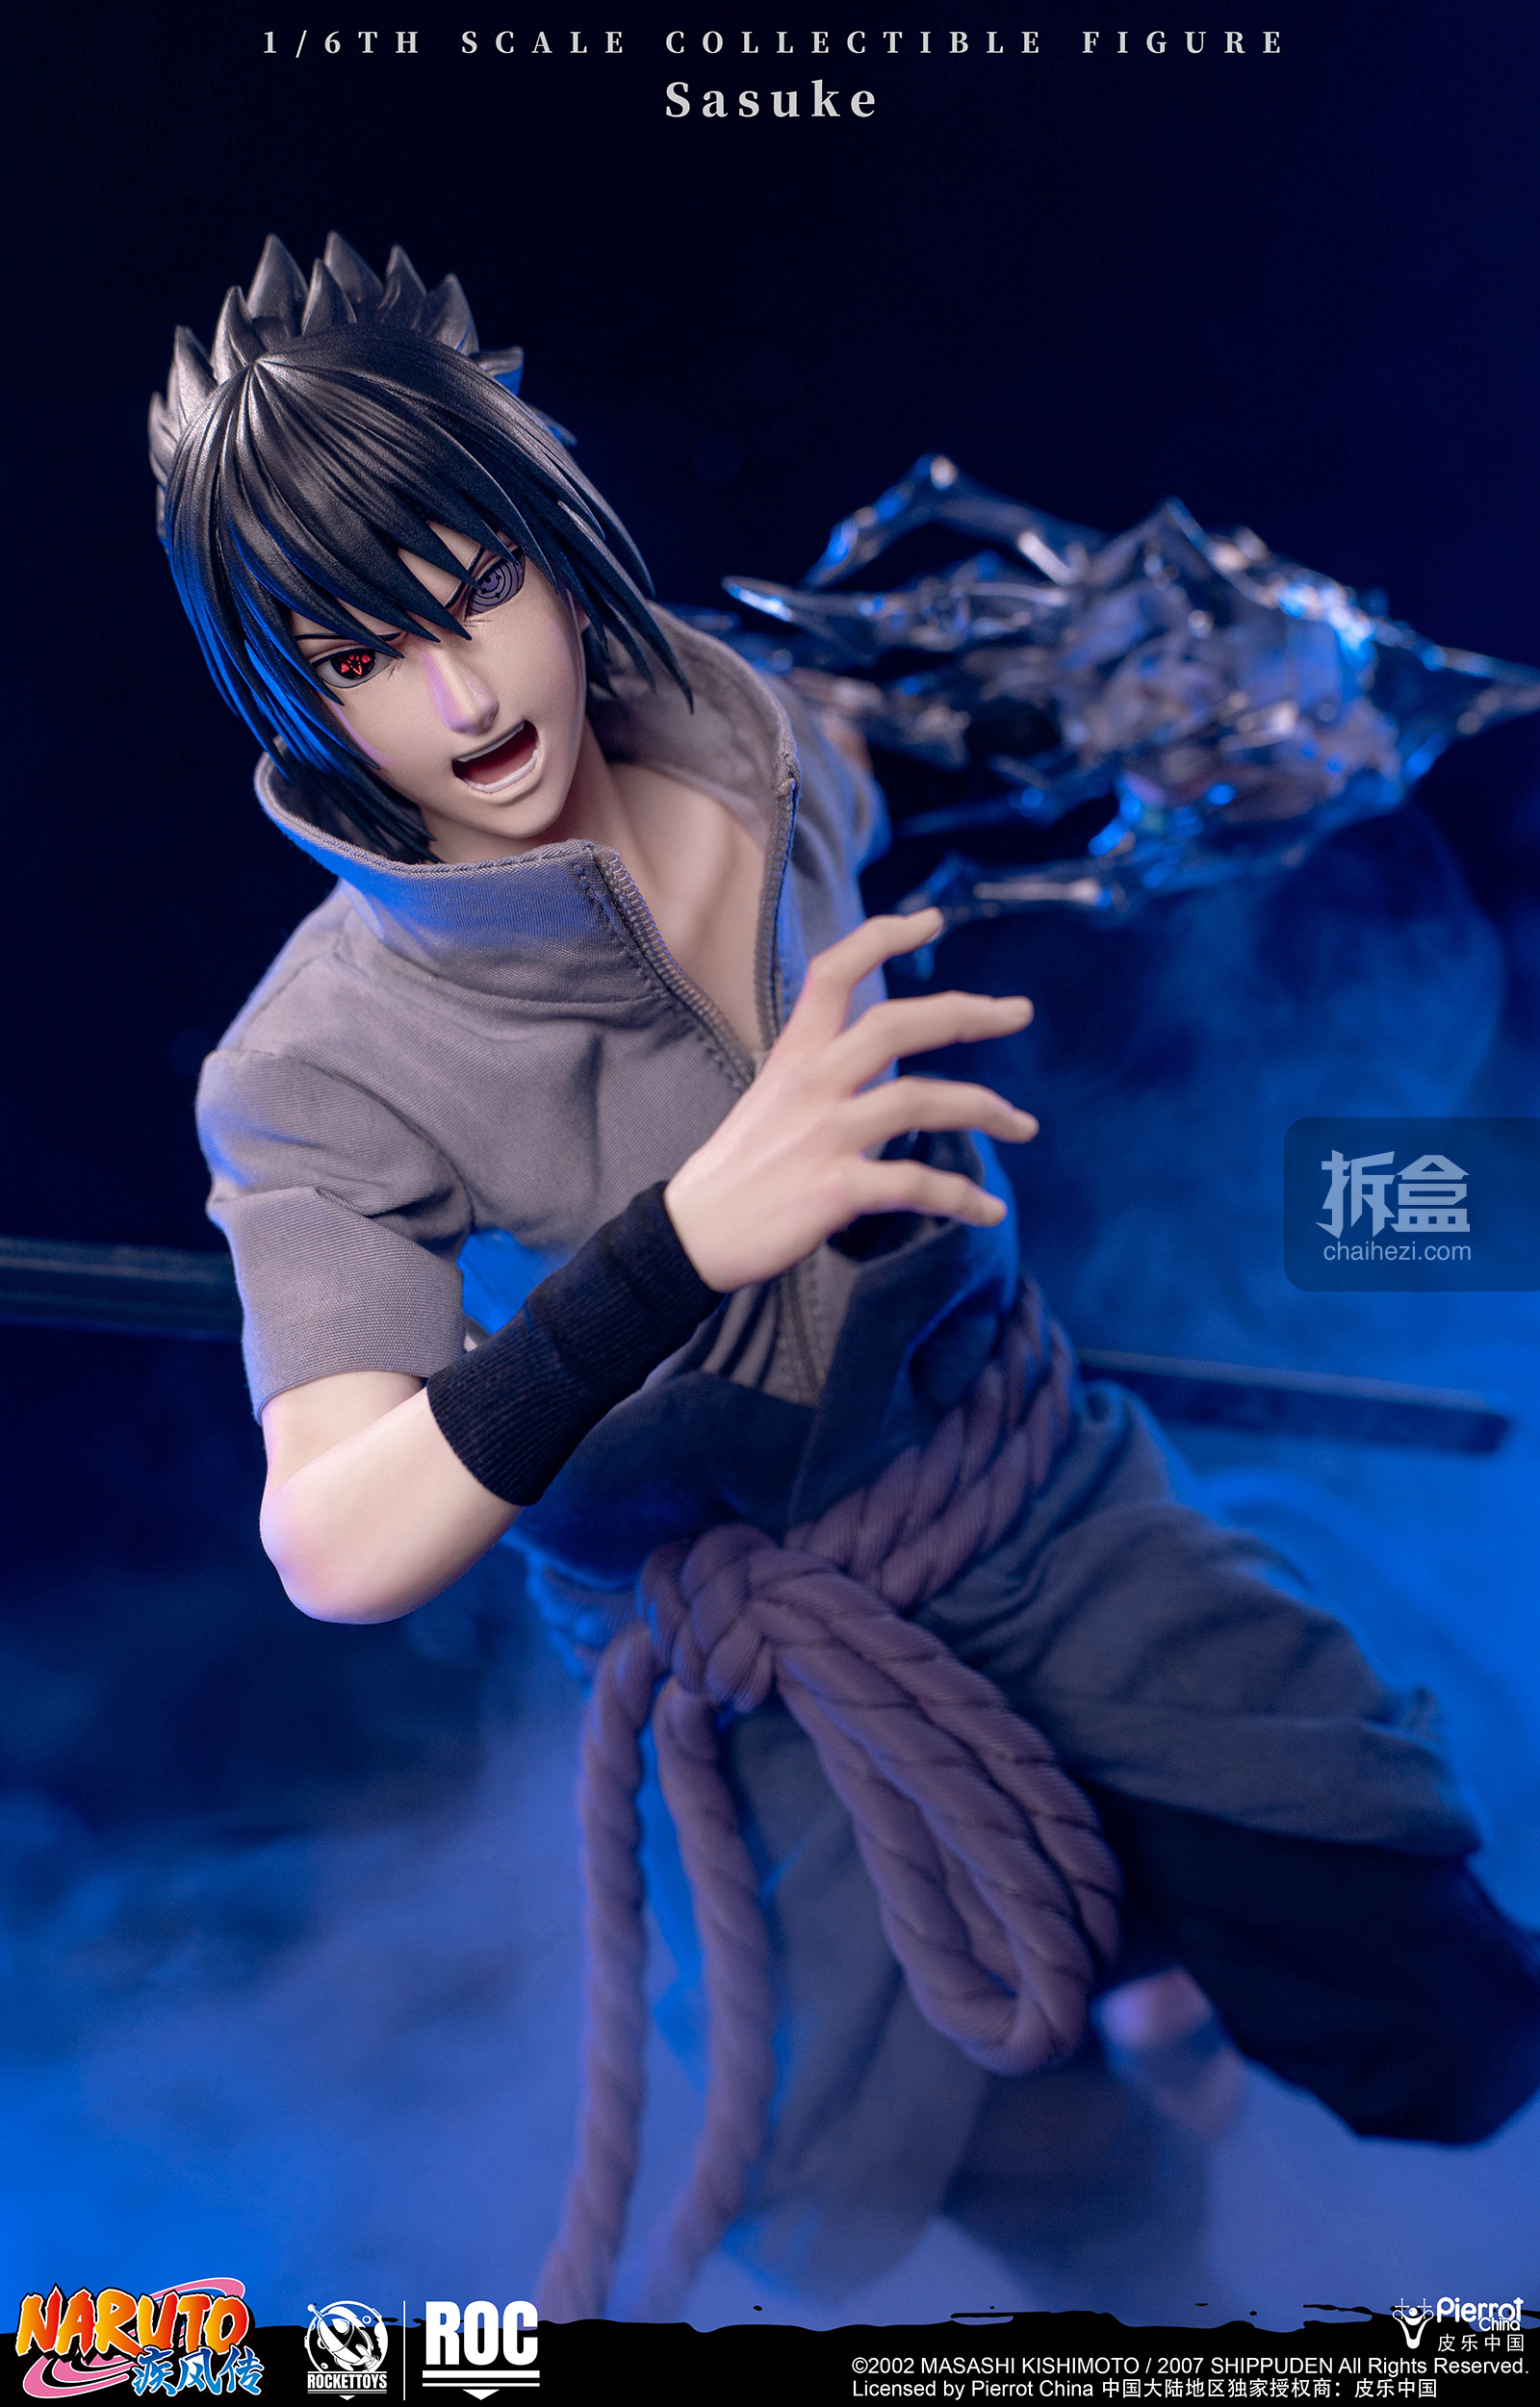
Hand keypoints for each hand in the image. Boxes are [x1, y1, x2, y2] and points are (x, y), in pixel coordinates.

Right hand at [663, 910, 1036, 1291]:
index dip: (883, 937)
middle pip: (898, 1025)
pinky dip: (961, 1198)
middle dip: (969, 1012)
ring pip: (922, 1101)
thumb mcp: (771, 1094)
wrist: (693, 1235)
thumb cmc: (740, 1165)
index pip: (835, 972)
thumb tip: (878, 1056)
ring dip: (987, 1110)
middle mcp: (812, 1084)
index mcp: (795, 1054)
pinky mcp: (835, 1190)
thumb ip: (822, 1067)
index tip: (931, 920)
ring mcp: (824, 1136)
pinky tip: (989, 1211)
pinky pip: (915, 1185)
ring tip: (1025, 1125)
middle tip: (1020, 1012)